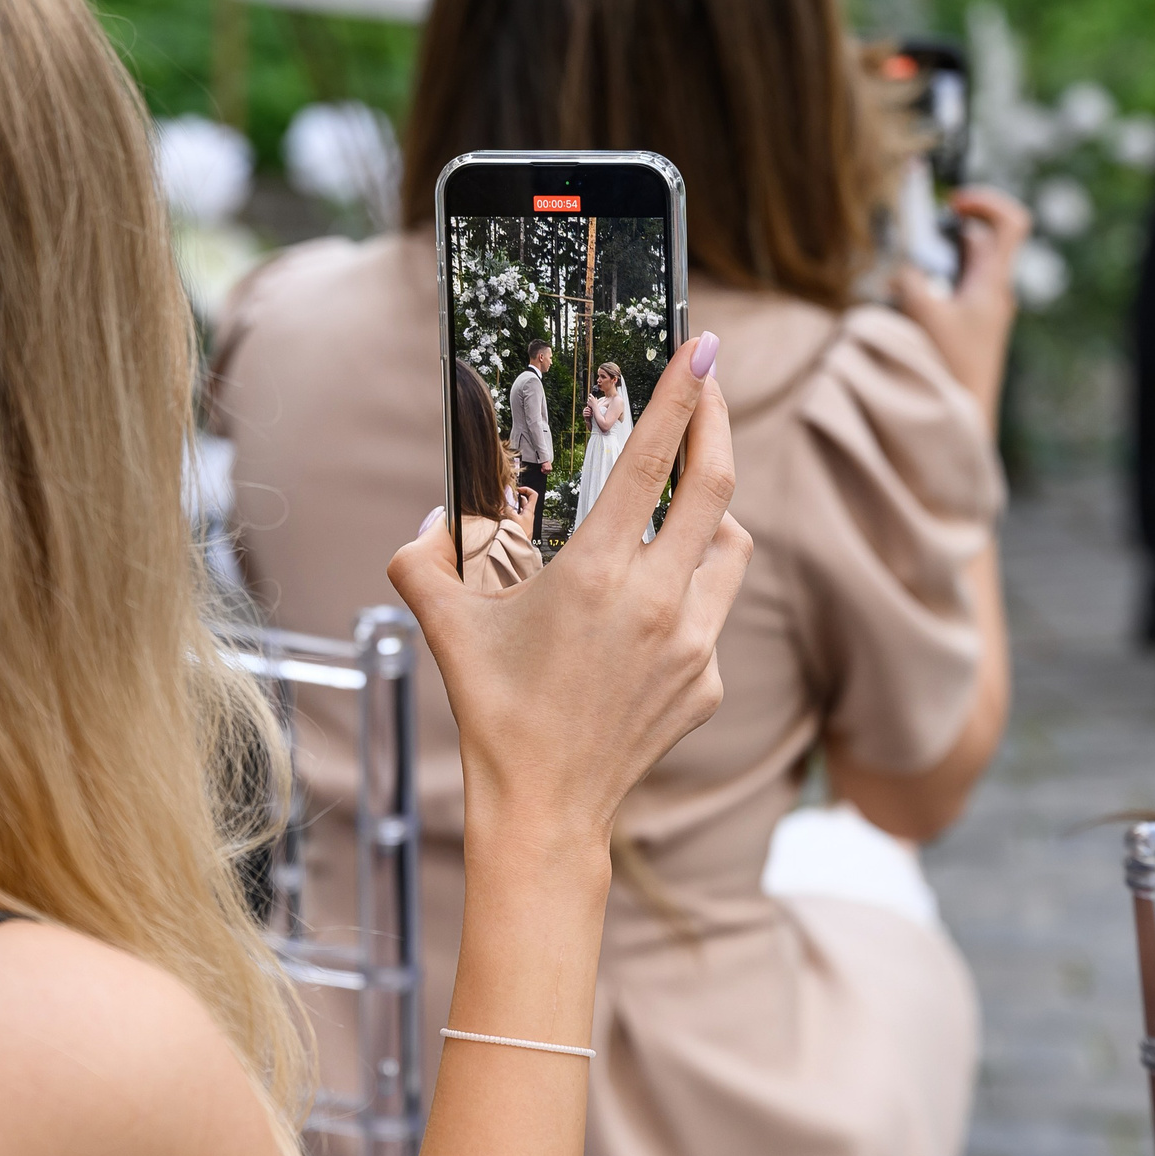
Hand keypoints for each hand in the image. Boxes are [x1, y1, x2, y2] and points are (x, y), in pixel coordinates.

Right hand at [390, 333, 751, 862]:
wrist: (545, 808)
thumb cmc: (493, 711)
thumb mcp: (445, 623)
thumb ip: (423, 558)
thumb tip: (431, 519)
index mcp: (595, 574)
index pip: (653, 461)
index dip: (685, 395)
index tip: (706, 348)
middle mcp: (657, 601)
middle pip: (715, 487)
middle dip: (719, 423)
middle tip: (712, 388)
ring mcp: (693, 643)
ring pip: (730, 547)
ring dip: (712, 516)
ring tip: (680, 509)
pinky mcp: (709, 681)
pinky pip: (714, 612)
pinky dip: (692, 593)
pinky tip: (650, 613)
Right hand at [893, 187, 1031, 430]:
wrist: (966, 418)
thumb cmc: (952, 368)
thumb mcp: (923, 314)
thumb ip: (909, 278)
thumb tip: (901, 265)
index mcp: (994, 282)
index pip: (1011, 222)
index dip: (985, 202)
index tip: (953, 203)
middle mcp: (994, 291)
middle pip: (975, 241)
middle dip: (941, 235)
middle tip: (912, 243)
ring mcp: (982, 310)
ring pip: (957, 267)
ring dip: (929, 264)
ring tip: (901, 281)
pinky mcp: (968, 327)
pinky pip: (948, 291)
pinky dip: (926, 288)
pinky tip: (902, 305)